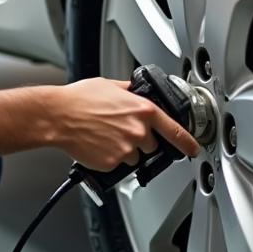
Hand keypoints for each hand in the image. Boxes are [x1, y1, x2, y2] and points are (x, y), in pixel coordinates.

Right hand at [50, 77, 201, 171]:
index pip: (175, 130)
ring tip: (105, 137)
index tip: (194, 148)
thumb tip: (136, 93)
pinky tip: (98, 145)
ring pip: (135, 157)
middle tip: (119, 130)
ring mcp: (126, 150)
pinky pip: (118, 166)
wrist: (58, 116)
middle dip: (140, 141)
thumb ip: (131, 92)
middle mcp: (138, 131)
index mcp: (143, 110)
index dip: (187, 142)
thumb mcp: (112, 86)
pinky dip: (110, 158)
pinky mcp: (112, 163)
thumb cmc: (79, 99)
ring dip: (125, 150)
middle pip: (152, 146)